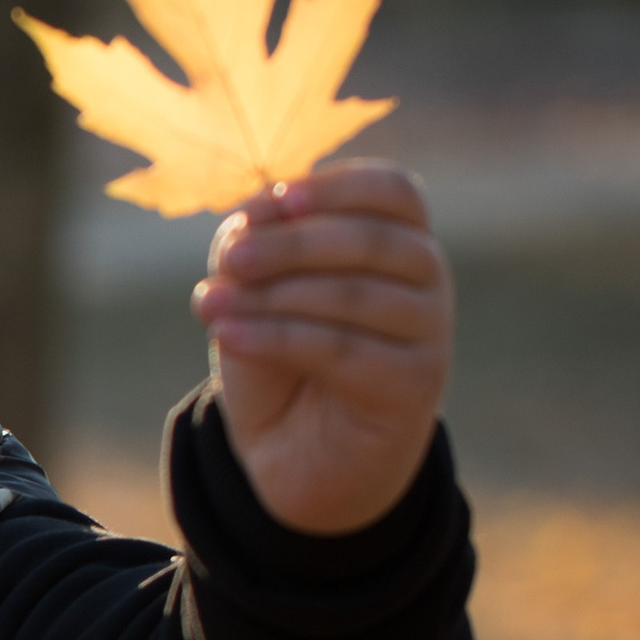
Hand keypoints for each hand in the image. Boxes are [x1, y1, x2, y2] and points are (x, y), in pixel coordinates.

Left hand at [189, 161, 452, 534]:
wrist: (301, 453)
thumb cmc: (282, 359)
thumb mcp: (256, 294)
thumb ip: (255, 250)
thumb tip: (248, 219)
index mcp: (396, 240)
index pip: (394, 191)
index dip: (337, 186)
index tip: (276, 198)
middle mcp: (428, 280)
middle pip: (373, 240)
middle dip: (291, 244)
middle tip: (229, 257)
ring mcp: (430, 333)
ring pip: (355, 295)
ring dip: (273, 295)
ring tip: (210, 303)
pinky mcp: (415, 384)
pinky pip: (342, 350)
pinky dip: (275, 337)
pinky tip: (227, 335)